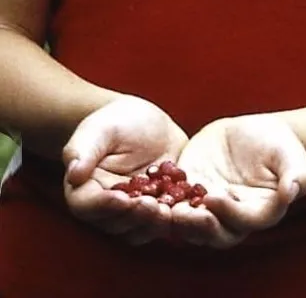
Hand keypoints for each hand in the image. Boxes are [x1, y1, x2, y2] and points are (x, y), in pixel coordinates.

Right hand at [62, 95, 187, 245]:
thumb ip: (84, 149)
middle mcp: (105, 207)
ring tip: (167, 210)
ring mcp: (131, 212)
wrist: (145, 123)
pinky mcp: (154, 211)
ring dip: (152, 224)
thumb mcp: (99, 129)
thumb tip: (73, 173)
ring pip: (137, 231)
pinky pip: (160, 225)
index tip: (123, 198)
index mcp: (85, 187)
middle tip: (152, 205)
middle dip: (133, 217)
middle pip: (114, 223)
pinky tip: (184, 208)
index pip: (87, 206)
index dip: (104, 206)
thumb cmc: (115, 121)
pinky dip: (171, 221)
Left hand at [170, 114, 305, 248]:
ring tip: (164, 208)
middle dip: (199, 226)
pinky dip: (162, 200)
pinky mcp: (190, 190)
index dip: (231, 212)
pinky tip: (150, 190)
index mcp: (261, 211)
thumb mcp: (290, 154)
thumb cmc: (278, 144)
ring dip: (177, 220)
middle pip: (216, 233)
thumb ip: (296, 174)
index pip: (247, 220)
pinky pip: (174, 202)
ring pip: (192, 225)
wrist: (252, 131)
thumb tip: (293, 191)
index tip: (215, 197)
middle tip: (183, 214)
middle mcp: (233, 216)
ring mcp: (209, 205)